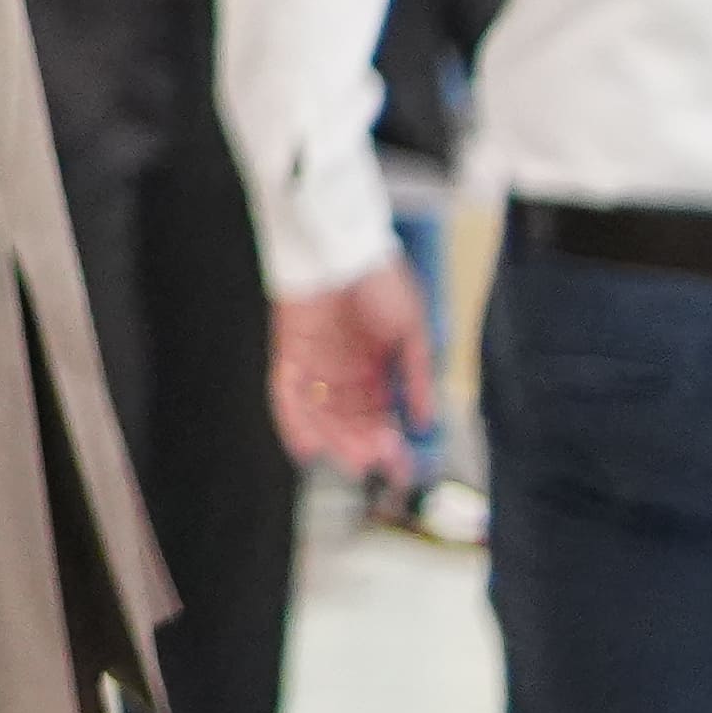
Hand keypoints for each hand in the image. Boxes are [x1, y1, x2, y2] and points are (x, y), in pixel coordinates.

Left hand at [264, 263, 433, 478]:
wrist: (345, 245)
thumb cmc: (381, 280)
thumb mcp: (413, 331)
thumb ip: (417, 376)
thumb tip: (425, 421)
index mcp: (375, 366)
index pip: (379, 414)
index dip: (388, 441)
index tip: (400, 467)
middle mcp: (343, 370)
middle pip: (349, 419)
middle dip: (362, 444)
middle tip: (376, 462)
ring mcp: (315, 363)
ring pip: (320, 413)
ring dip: (335, 439)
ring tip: (353, 458)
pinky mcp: (290, 352)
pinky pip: (287, 393)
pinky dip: (294, 421)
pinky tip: (307, 446)